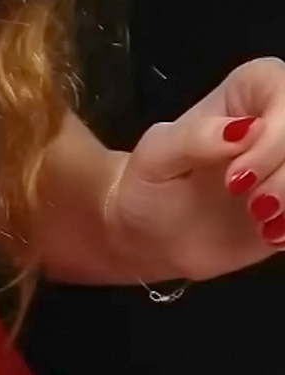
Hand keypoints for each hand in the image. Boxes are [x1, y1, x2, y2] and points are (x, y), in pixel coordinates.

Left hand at [107, 57, 284, 282]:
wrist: (150, 234)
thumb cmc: (150, 185)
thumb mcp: (156, 157)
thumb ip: (195, 137)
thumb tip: (246, 129)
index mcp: (252, 91)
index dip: (274, 136)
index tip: (235, 179)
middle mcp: (280, 119)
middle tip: (254, 206)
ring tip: (261, 221)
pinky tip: (270, 235)